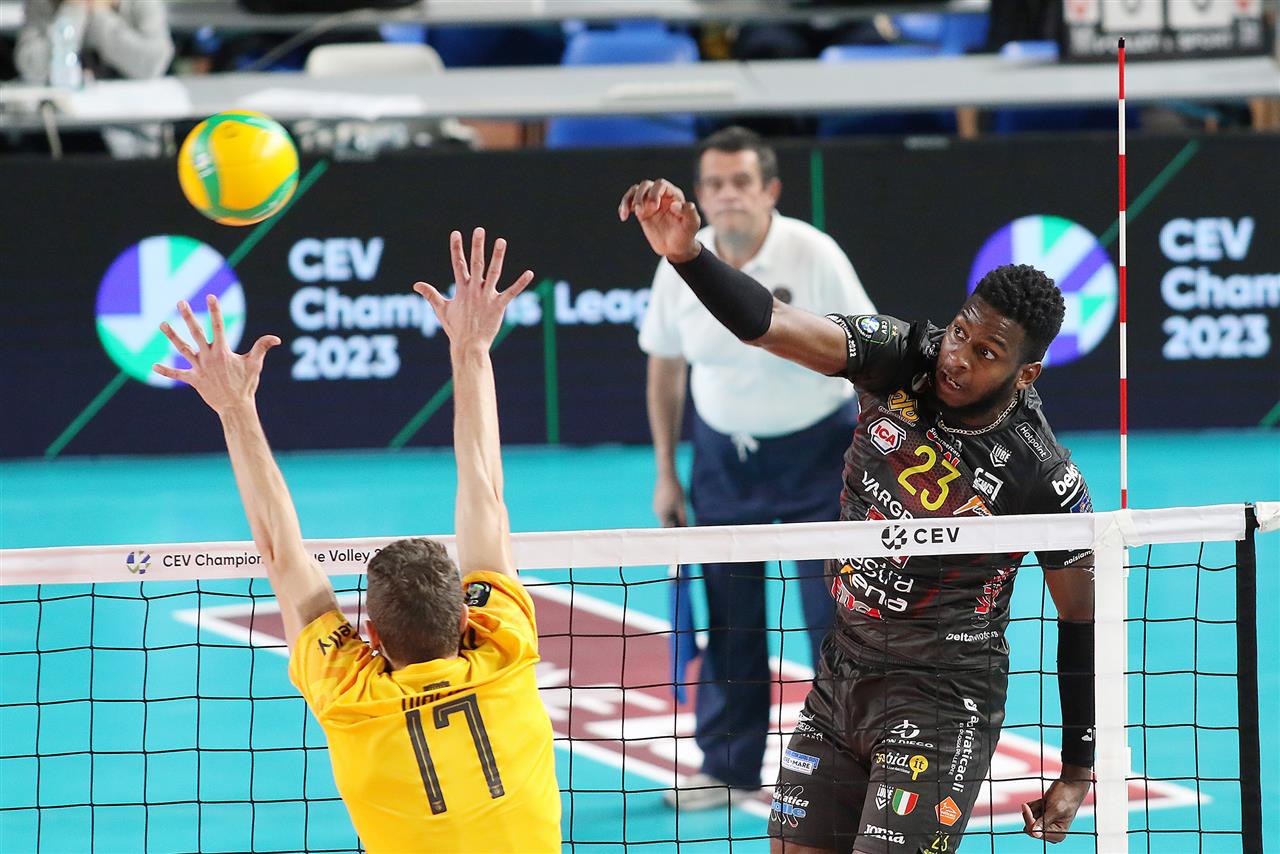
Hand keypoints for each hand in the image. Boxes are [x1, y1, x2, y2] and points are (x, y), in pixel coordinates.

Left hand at [154, 295, 279, 415]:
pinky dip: (166, 371)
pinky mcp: (193, 380)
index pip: (218, 326)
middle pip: (195, 333)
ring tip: (162, 324)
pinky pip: (177, 374)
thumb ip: (262, 348)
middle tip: (180, 302)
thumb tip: (276, 338)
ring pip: (182, 349)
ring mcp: (199, 368)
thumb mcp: (255, 364)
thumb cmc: (246, 385)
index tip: (210, 296)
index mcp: (222, 352)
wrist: (235, 406)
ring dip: (171, 336)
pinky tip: (153, 366)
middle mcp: (208, 357)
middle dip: (188, 316)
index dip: (215, 310)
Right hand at [414, 228, 532, 349]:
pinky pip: (512, 292)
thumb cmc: (456, 328)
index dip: (456, 248)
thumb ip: (431, 294)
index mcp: (461, 289)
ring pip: (493, 273)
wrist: (468, 345)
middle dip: (477, 246)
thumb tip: (416, 284)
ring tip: (501, 241)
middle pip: (476, 263)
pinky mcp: (499, 306)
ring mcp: (487, 297)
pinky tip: (530, 273)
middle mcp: (474, 290)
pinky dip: (521, 283)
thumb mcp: (441, 309)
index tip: (456, 233)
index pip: (457, 264)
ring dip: (497, 256)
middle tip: (479, 229)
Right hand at [618, 179, 701, 262]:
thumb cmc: (686, 235)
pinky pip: (629, 201)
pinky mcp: (641, 211)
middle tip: (640, 213)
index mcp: (673, 195)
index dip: (655, 193)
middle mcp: (661, 195)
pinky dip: (624, 206)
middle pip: (646, 185)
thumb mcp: (692, 225)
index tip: (654, 208)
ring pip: (635, 191)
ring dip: (629, 199)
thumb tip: (674, 205)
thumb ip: (689, 212)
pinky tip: (623, 216)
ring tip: (628, 213)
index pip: (661, 185)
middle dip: (641, 197)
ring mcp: (650, 202)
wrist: (676, 248)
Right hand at [654, 473, 687, 526]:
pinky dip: (670, 511)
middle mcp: (657, 511)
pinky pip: (664, 509)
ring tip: (682, 517)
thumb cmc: (675, 490)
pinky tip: (676, 506)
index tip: (683, 532)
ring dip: (673, 517)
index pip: (668, 528)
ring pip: (665, 515)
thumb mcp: (681, 504)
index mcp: (662, 514)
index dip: (676, 531)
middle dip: (675, 524)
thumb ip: (683, 516)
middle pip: (666, 522)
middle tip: (685, 525)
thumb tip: (685, 527)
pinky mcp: (657, 500)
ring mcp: (656, 506)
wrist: (666, 475)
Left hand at [1021, 777, 1090, 842]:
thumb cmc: (1066, 797)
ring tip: (1045, 802)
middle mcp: (1051, 832)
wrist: (1069, 785)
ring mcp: (1045, 824)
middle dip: (1031, 813)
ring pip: (1029, 818)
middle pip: (1030, 827)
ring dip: (1034, 808)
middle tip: (1038, 803)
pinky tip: (1043, 801)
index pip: (1036, 833)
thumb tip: (1035, 834)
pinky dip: (1034, 805)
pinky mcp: (1041, 816)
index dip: (1029, 820)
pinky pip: (1029, 812)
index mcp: (1058, 835)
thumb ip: (1044, 822)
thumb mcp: (1055, 810)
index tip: (1026, 807)